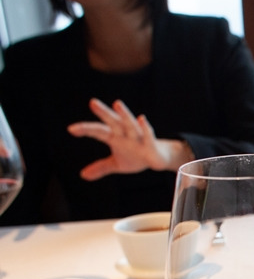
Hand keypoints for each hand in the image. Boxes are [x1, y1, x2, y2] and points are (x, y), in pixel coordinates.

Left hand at [68, 98, 193, 180]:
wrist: (157, 159)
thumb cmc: (136, 156)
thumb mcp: (116, 164)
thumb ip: (101, 167)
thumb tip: (83, 175)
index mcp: (115, 136)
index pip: (98, 131)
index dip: (85, 129)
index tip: (71, 129)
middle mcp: (125, 133)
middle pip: (113, 121)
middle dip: (104, 112)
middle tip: (93, 103)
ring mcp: (138, 137)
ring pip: (130, 124)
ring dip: (124, 114)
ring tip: (117, 103)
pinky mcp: (151, 143)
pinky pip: (148, 135)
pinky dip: (145, 128)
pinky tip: (142, 119)